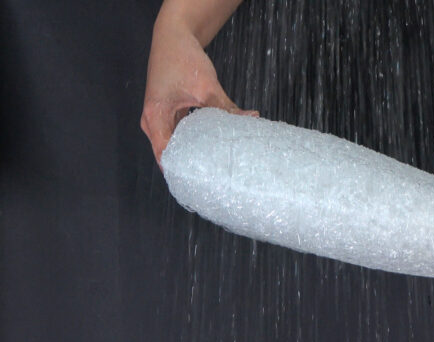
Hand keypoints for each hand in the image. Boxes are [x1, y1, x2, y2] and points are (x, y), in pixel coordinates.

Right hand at [140, 15, 255, 166]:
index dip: (184, 172)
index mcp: (155, 118)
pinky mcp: (168, 114)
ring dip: (194, 154)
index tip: (203, 184)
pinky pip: (180, 134)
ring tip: (216, 167)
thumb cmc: (182, 58)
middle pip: (170, 154)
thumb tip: (252, 121)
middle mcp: (152, 121)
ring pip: (177, 145)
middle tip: (215, 179)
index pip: (166, 156)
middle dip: (192, 166)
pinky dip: (195, 140)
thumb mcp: (207, 88)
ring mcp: (159, 118)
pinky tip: (213, 147)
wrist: (173, 36)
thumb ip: (227, 109)